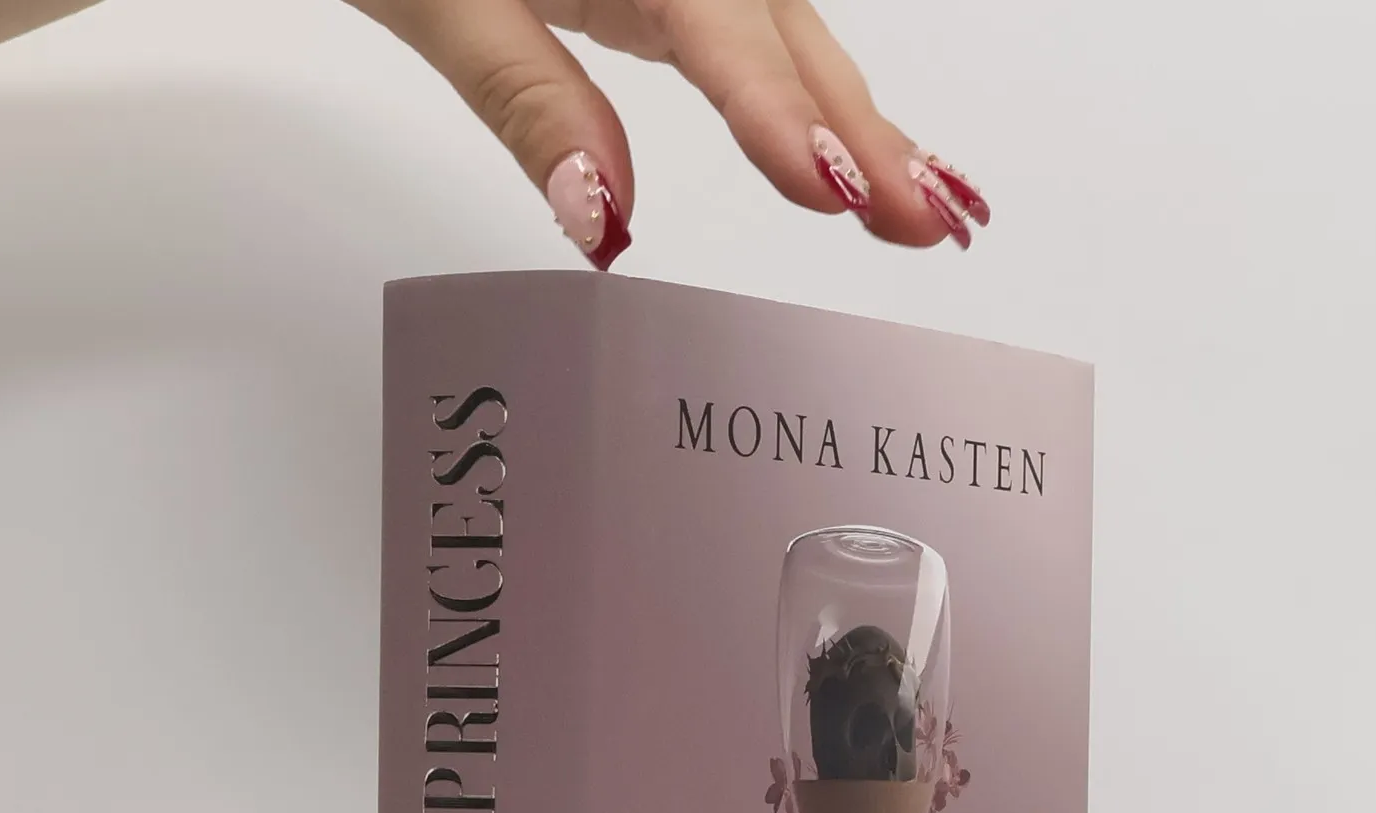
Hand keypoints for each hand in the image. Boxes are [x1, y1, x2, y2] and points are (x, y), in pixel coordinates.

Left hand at [347, 0, 988, 266]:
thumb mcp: (443, 1)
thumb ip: (529, 105)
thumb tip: (605, 224)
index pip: (720, 28)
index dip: (778, 112)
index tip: (832, 187)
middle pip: (786, 32)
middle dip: (862, 134)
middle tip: (930, 227)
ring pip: (792, 34)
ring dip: (864, 125)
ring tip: (932, 208)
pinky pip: (763, 31)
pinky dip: (815, 94)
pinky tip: (859, 147)